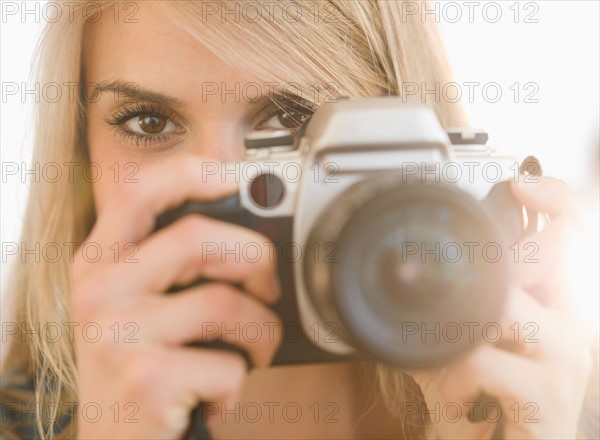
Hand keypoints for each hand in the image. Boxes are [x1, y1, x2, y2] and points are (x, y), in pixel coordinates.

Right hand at [70, 157, 281, 438]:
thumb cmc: (142, 373)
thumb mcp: (142, 309)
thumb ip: (177, 268)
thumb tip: (254, 233)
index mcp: (101, 263)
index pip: (138, 191)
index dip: (191, 173)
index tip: (234, 178)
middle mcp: (100, 291)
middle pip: (201, 237)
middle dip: (258, 263)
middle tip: (266, 292)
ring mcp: (118, 335)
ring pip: (227, 303)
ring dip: (260, 333)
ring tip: (250, 353)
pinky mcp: (146, 380)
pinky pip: (230, 363)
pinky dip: (240, 383)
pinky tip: (217, 395)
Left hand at [407, 176, 593, 438]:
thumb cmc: (480, 398)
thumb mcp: (463, 338)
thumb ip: (460, 301)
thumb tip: (420, 269)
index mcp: (555, 303)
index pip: (573, 234)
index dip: (555, 198)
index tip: (520, 183)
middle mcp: (571, 326)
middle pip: (547, 256)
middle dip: (490, 272)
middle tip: (454, 309)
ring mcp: (565, 363)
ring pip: (504, 306)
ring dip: (457, 330)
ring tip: (447, 361)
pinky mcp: (549, 402)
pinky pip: (484, 361)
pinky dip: (452, 377)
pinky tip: (454, 399)